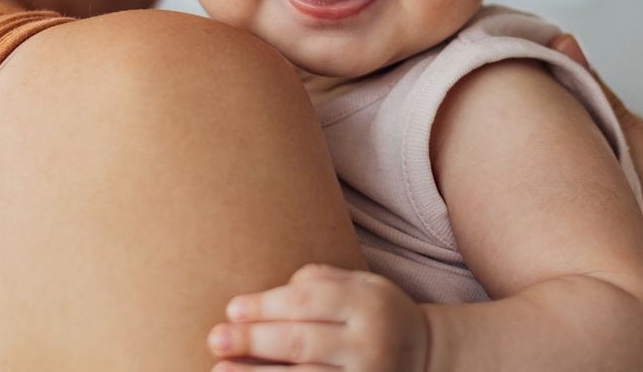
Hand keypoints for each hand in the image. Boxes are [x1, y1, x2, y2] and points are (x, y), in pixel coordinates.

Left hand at [207, 263, 430, 371]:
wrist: (428, 355)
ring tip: (220, 371)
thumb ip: (319, 280)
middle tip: (215, 338)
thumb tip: (269, 295)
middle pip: (301, 342)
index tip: (232, 308)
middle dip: (254, 340)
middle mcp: (368, 343)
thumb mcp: (360, 283)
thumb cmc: (377, 311)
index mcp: (364, 302)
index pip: (307, 302)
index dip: (266, 305)